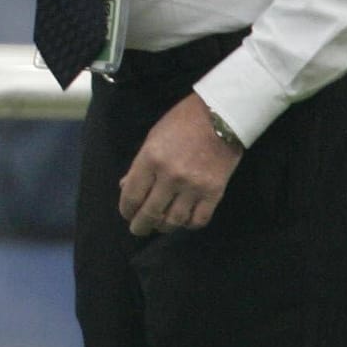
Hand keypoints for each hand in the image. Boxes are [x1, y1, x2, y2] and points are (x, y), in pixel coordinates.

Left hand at [118, 92, 240, 236]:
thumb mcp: (153, 138)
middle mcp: (170, 176)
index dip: (126, 210)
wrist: (220, 116)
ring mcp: (193, 186)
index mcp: (150, 159)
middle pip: (150, 213)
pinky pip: (198, 220)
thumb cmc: (181, 122)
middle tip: (138, 230)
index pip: (132, 195)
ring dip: (164, 227)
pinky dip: (189, 225)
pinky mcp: (214, 192)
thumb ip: (139, 165)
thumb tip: (125, 187)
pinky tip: (184, 221)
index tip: (127, 214)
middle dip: (140, 226)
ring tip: (160, 227)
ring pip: (174, 221)